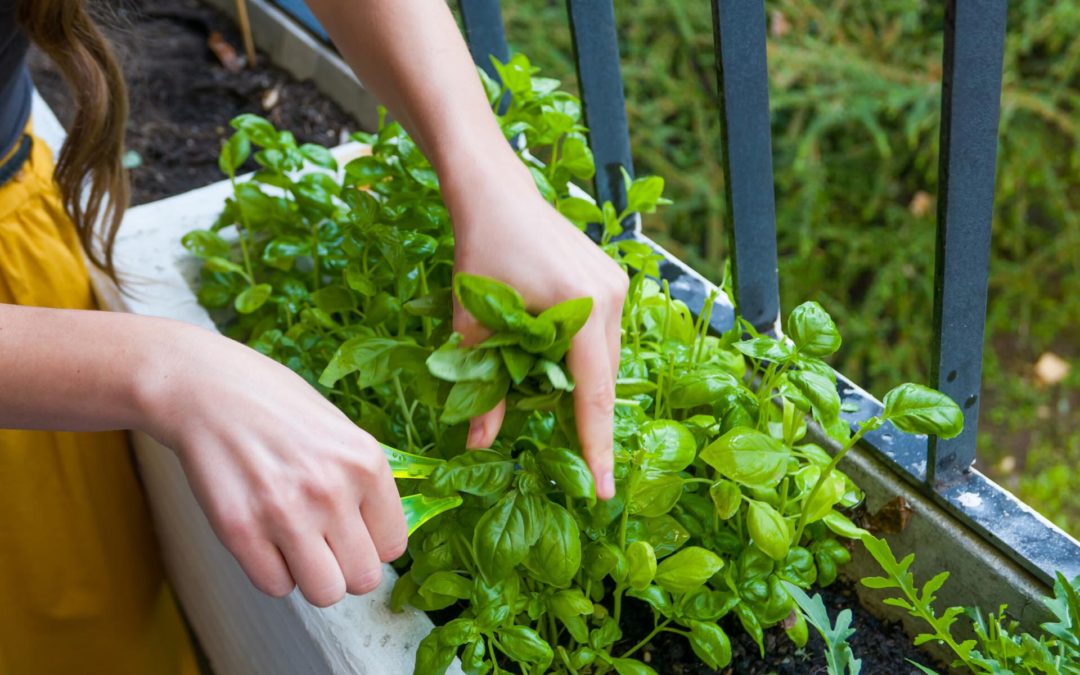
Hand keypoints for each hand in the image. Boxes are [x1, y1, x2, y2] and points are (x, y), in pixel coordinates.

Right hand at [137, 323, 406, 606]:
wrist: (205, 389)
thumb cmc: (275, 405)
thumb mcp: (340, 430)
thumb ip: (363, 481)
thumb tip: (379, 534)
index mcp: (365, 463)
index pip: (393, 546)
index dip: (371, 544)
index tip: (352, 531)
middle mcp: (332, 491)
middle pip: (364, 578)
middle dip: (344, 567)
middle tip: (323, 543)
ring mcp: (286, 513)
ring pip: (324, 593)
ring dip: (311, 576)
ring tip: (294, 544)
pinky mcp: (240, 531)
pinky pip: (275, 587)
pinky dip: (271, 571)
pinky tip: (264, 538)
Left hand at [444, 160, 628, 499]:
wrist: (494, 191)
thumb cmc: (479, 250)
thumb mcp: (474, 322)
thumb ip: (482, 386)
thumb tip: (477, 444)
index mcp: (581, 308)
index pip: (593, 395)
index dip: (596, 447)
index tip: (603, 491)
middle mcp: (610, 297)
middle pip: (602, 378)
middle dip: (586, 419)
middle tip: (572, 462)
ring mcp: (617, 285)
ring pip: (604, 358)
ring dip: (581, 385)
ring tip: (550, 404)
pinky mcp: (611, 278)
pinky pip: (602, 335)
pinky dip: (582, 359)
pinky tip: (555, 365)